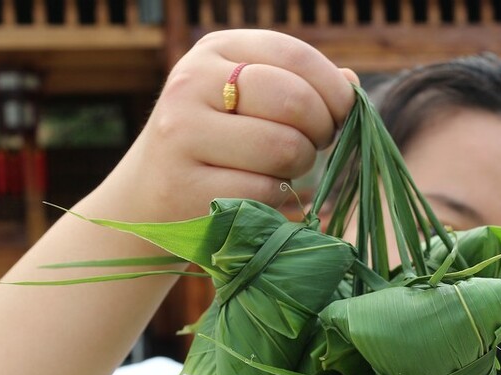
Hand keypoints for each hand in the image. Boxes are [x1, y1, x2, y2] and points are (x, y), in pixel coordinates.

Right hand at [91, 30, 357, 222]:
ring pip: (282, 149)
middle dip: (321, 129)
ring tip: (287, 170)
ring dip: (302, 168)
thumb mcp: (247, 100)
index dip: (333, 88)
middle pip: (293, 101)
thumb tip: (352, 82)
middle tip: (316, 145)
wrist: (148, 197)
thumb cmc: (216, 144)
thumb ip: (298, 85)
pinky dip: (278, 198)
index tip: (343, 113)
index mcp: (214, 51)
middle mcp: (191, 83)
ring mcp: (181, 135)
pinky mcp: (183, 186)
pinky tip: (265, 194)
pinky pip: (263, 191)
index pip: (293, 55)